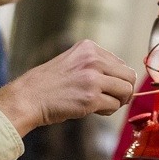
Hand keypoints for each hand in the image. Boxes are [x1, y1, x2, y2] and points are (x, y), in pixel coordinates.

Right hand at [0, 40, 135, 135]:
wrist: (28, 98)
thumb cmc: (49, 84)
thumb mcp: (73, 62)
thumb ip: (96, 65)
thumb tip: (124, 78)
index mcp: (89, 48)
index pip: (121, 63)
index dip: (117, 79)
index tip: (106, 87)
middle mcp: (93, 60)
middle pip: (129, 76)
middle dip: (123, 91)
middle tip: (111, 99)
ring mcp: (93, 79)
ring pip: (126, 91)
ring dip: (117, 101)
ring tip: (100, 104)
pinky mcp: (91, 98)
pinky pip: (114, 106)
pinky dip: (107, 111)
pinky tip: (93, 109)